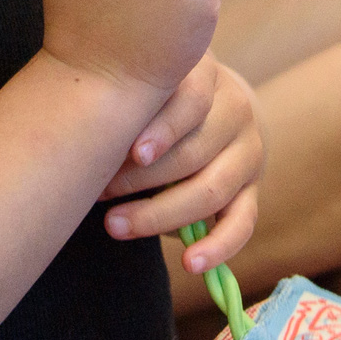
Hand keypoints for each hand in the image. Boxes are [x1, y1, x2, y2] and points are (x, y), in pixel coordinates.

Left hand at [101, 53, 262, 271]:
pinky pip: (243, 223)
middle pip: (195, 151)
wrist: (213, 107)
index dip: (163, 128)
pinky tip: (190, 263)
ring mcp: (249, 151)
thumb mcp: (149, 90)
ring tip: (115, 225)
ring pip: (212, 189)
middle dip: (142, 179)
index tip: (132, 153)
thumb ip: (131, 108)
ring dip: (160, 214)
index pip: (193, 98)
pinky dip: (218, 248)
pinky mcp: (253, 189)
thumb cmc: (158, 101)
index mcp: (208, 76)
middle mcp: (236, 109)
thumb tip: (87, 148)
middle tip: (99, 194)